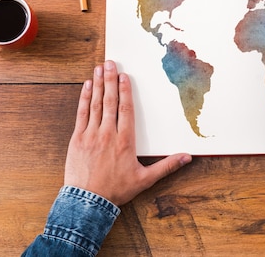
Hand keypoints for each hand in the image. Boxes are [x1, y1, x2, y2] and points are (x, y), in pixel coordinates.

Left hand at [64, 60, 191, 205]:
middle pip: (110, 101)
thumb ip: (167, 166)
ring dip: (98, 85)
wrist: (88, 202)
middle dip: (111, 80)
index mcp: (125, 141)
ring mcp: (90, 135)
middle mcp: (108, 134)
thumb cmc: (116, 190)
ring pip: (96, 104)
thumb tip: (187, 157)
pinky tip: (87, 87)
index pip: (126, 110)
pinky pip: (81, 114)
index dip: (126, 91)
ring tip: (99, 69)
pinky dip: (84, 99)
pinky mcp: (77, 139)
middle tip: (110, 63)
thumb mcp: (145, 179)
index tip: (125, 76)